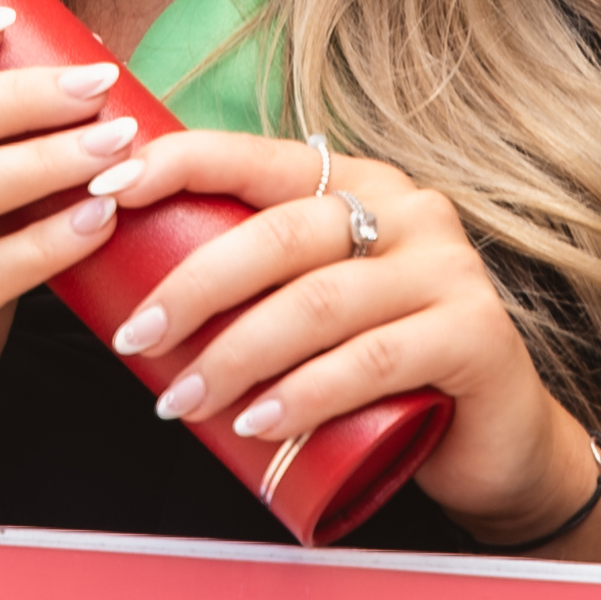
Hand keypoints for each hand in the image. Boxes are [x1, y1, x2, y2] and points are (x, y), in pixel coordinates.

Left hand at [90, 129, 600, 552]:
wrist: (494, 443)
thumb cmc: (383, 372)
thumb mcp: (315, 309)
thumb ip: (254, 280)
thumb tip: (123, 278)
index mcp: (358, 183)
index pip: (257, 156)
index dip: (178, 164)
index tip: (107, 189)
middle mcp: (408, 210)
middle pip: (280, 235)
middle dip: (193, 287)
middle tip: (136, 339)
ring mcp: (447, 269)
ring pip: (319, 302)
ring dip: (237, 354)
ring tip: (182, 400)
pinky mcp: (474, 334)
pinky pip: (372, 359)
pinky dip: (306, 393)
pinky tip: (259, 422)